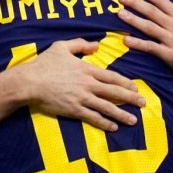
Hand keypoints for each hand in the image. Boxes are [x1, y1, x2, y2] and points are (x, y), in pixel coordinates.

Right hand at [17, 39, 146, 131]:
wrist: (29, 82)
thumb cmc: (43, 64)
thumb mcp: (61, 47)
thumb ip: (80, 45)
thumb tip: (96, 45)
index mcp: (87, 69)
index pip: (112, 77)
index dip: (126, 83)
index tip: (136, 87)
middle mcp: (88, 84)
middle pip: (115, 92)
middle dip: (131, 98)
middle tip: (143, 103)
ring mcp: (82, 98)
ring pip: (107, 107)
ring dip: (122, 114)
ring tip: (133, 120)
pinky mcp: (74, 110)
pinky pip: (93, 117)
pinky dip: (104, 122)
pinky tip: (113, 127)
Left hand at [118, 0, 172, 85]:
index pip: (161, 1)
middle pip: (152, 12)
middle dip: (135, 3)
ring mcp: (172, 40)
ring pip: (150, 28)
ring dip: (134, 20)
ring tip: (119, 14)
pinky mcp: (170, 55)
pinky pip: (152, 48)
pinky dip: (139, 44)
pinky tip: (126, 40)